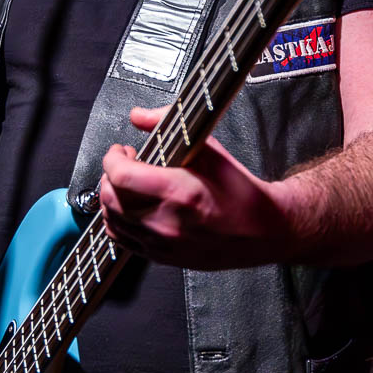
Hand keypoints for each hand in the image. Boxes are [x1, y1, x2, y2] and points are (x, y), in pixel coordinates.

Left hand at [99, 106, 291, 269]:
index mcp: (178, 193)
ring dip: (111, 197)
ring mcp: (162, 244)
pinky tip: (128, 208)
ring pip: (111, 220)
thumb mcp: (210, 150)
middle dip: (110, 175)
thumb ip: (169, 126)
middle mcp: (165, 222)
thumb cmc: (240, 192)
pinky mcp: (162, 257)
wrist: (263, 230)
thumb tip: (140, 116)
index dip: (113, 157)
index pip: (120, 175)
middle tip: (125, 162)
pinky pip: (121, 240)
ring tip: (126, 184)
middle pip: (111, 197)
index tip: (121, 150)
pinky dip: (116, 221)